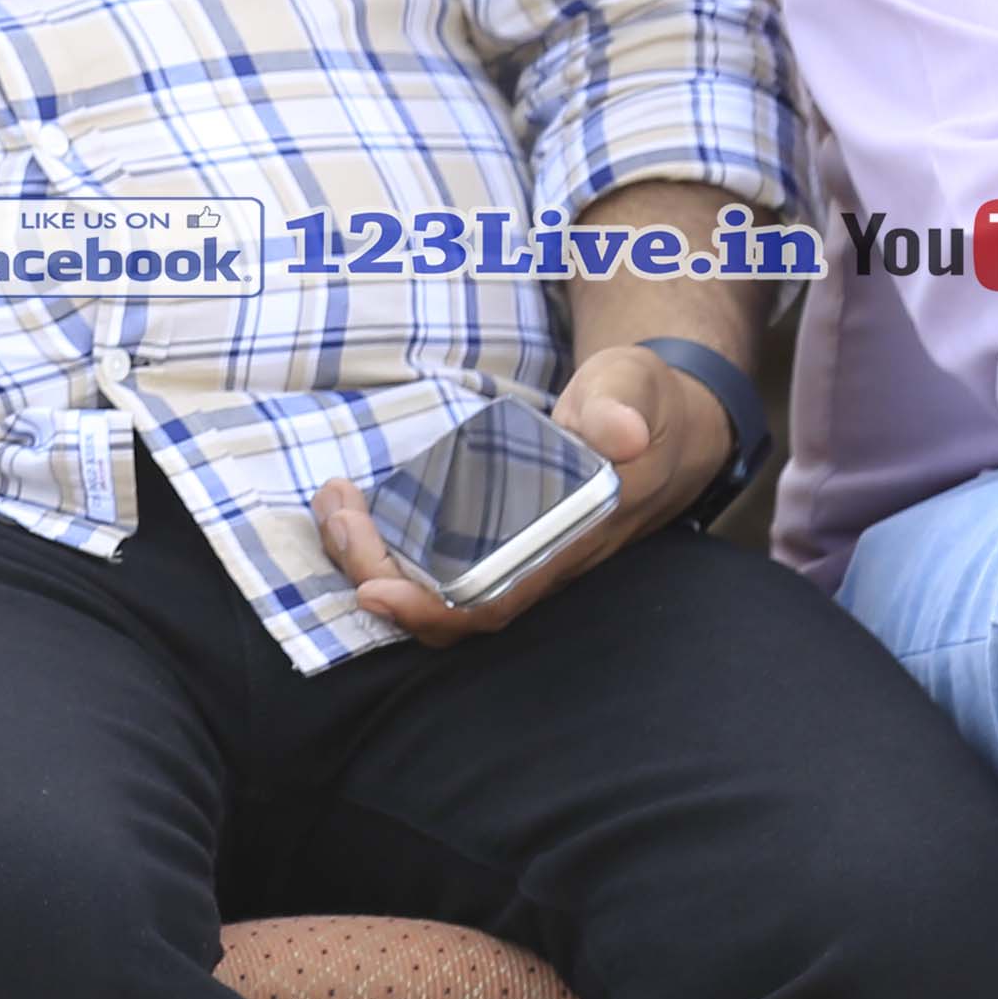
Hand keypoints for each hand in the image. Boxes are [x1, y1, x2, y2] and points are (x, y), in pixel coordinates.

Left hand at [314, 345, 731, 645]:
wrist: (663, 423)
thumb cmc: (645, 405)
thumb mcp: (636, 389)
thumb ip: (623, 405)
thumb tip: (618, 432)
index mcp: (574, 538)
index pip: (498, 600)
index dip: (432, 609)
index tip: (373, 590)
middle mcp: (539, 560)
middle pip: (445, 604)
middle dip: (375, 569)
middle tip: (337, 511)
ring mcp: (515, 551)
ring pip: (431, 585)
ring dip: (369, 554)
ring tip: (334, 501)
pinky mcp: (496, 534)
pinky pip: (431, 560)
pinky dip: (382, 540)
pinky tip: (354, 504)